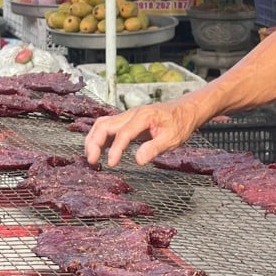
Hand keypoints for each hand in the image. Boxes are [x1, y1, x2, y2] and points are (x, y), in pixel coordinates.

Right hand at [84, 101, 201, 167]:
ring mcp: (127, 116)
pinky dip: (99, 138)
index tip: (111, 164)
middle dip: (94, 142)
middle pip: (105, 125)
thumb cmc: (179, 124)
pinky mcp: (126, 121)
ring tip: (91, 157)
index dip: (115, 149)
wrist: (184, 111)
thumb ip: (154, 148)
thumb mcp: (172, 138)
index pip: (123, 133)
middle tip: (92, 160)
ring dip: (93, 139)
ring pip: (102, 124)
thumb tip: (138, 160)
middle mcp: (131, 114)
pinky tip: (98, 151)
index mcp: (143, 116)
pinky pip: (107, 127)